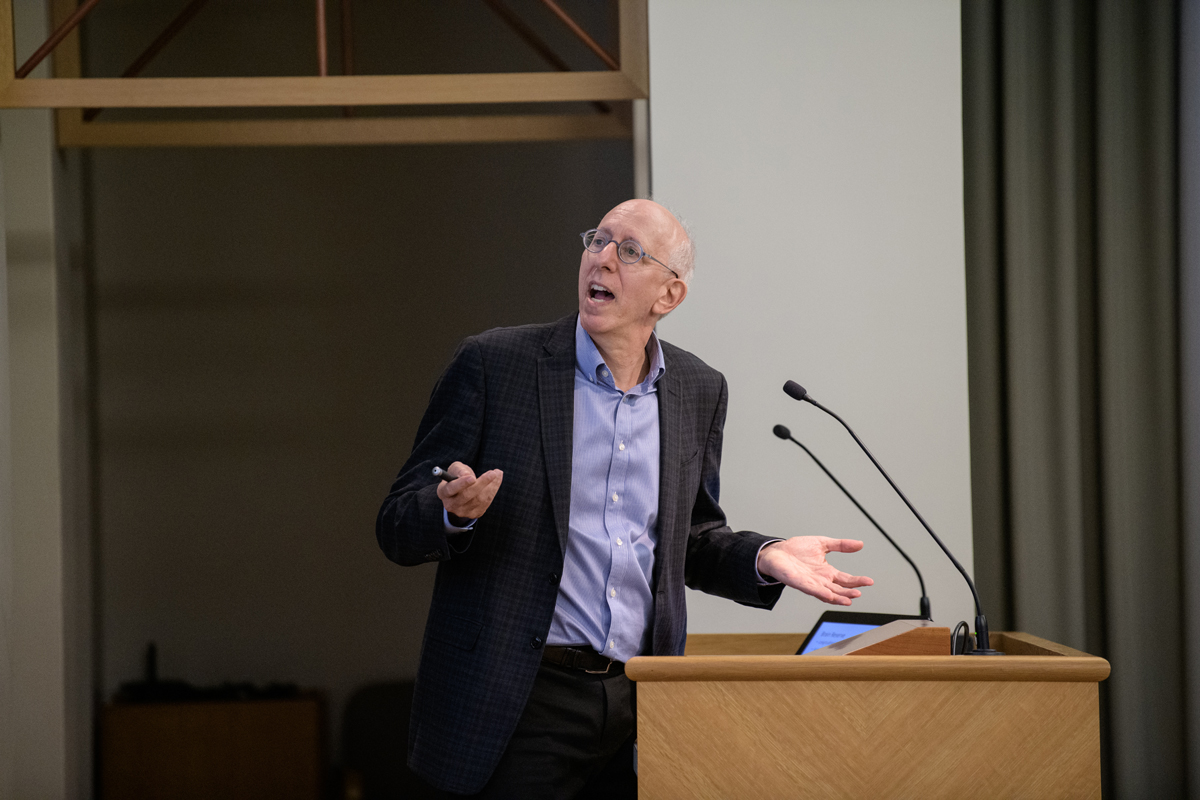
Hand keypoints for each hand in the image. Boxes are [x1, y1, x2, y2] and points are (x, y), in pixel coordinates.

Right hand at [436, 462, 502, 520]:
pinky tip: (496, 480)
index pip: (451, 489)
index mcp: (443, 492)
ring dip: (491, 485)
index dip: (462, 484)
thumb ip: (459, 470)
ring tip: (497, 473)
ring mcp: (462, 512)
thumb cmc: (458, 475)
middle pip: (467, 496)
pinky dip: (493, 490)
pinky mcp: (474, 514)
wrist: (462, 489)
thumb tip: (466, 475)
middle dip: (482, 483)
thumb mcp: (456, 468)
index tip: (472, 477)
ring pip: (479, 499)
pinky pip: (486, 502)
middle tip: (492, 473)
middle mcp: (451, 505)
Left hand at [756, 537, 872, 605]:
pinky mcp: (799, 583)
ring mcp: (810, 583)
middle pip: (839, 589)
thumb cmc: (796, 549)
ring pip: (828, 593)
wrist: (776, 552)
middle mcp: (820, 580)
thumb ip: (841, 545)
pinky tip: (830, 596)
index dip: (857, 581)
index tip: (869, 581)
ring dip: (839, 597)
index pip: (846, 579)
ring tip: (850, 599)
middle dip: (850, 591)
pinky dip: (822, 593)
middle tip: (861, 591)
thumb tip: (860, 544)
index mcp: (827, 572)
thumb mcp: (822, 543)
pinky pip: (812, 590)